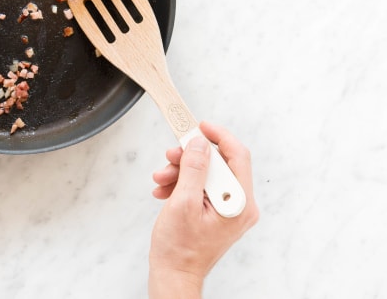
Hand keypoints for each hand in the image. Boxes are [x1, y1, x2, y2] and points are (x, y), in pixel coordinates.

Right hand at [148, 122, 258, 297]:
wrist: (174, 274)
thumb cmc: (179, 248)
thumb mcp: (183, 202)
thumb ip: (194, 169)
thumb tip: (200, 143)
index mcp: (239, 202)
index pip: (238, 155)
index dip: (218, 136)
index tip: (199, 126)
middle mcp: (239, 205)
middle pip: (218, 164)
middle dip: (189, 158)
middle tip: (170, 157)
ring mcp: (228, 209)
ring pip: (207, 174)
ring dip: (181, 171)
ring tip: (161, 179)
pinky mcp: (217, 212)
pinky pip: (201, 186)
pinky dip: (182, 184)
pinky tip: (165, 190)